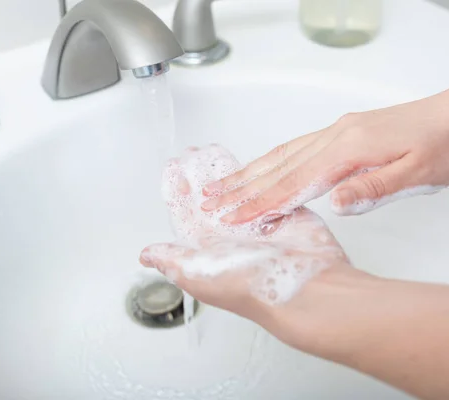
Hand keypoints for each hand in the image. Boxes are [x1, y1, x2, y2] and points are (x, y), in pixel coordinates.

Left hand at [140, 145, 355, 352]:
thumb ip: (172, 259)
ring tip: (211, 150)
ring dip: (223, 171)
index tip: (173, 167)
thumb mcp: (196, 272)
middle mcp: (231, 236)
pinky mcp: (282, 213)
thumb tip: (146, 255)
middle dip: (198, 175)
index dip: (178, 190)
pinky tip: (246, 163)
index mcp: (207, 248)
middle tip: (191, 152)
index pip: (186, 213)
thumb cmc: (249, 284)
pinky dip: (255, 176)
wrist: (302, 284)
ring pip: (235, 191)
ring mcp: (257, 224)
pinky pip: (265, 190)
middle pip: (209, 199)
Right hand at [200, 82, 448, 223]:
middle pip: (280, 165)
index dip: (262, 202)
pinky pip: (298, 147)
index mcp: (351, 149)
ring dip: (252, 172)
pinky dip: (273, 161)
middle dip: (243, 187)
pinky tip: (264, 168)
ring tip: (225, 186)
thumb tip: (336, 203)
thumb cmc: (446, 146)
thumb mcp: (419, 175)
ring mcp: (339, 131)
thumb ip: (375, 188)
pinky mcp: (344, 132)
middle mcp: (337, 136)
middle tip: (211, 202)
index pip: (295, 181)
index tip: (234, 217)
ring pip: (284, 153)